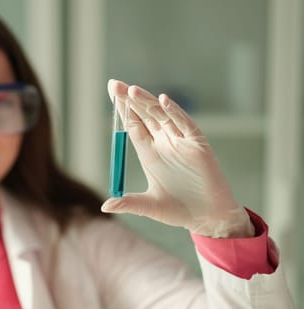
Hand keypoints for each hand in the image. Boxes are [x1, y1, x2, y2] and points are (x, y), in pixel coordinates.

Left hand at [101, 79, 253, 237]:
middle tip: (114, 84)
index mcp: (149, 153)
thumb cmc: (180, 211)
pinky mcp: (198, 144)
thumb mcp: (149, 206)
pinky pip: (185, 124)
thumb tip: (104, 206)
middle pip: (144, 115)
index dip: (123, 110)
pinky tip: (162, 101)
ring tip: (130, 90)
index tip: (111, 93)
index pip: (133, 125)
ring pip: (162, 115)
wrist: (209, 219)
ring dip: (147, 102)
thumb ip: (128, 203)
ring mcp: (181, 142)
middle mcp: (164, 143)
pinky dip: (174, 112)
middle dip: (130, 100)